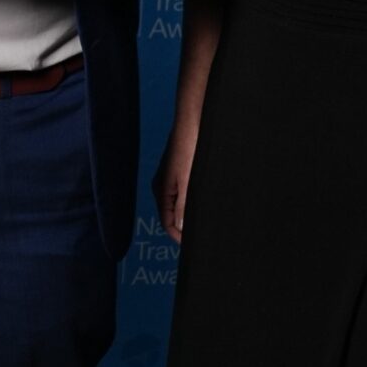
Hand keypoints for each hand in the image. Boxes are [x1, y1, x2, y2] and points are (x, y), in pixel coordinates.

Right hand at [152, 123, 194, 244]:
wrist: (193, 120)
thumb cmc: (188, 147)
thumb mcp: (187, 181)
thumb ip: (183, 205)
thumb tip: (181, 228)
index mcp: (161, 190)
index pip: (167, 222)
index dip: (178, 236)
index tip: (192, 246)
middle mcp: (165, 186)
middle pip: (172, 215)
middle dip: (184, 227)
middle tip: (201, 236)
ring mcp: (173, 177)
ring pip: (180, 204)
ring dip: (190, 214)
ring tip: (205, 222)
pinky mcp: (183, 170)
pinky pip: (186, 192)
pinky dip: (193, 201)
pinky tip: (205, 201)